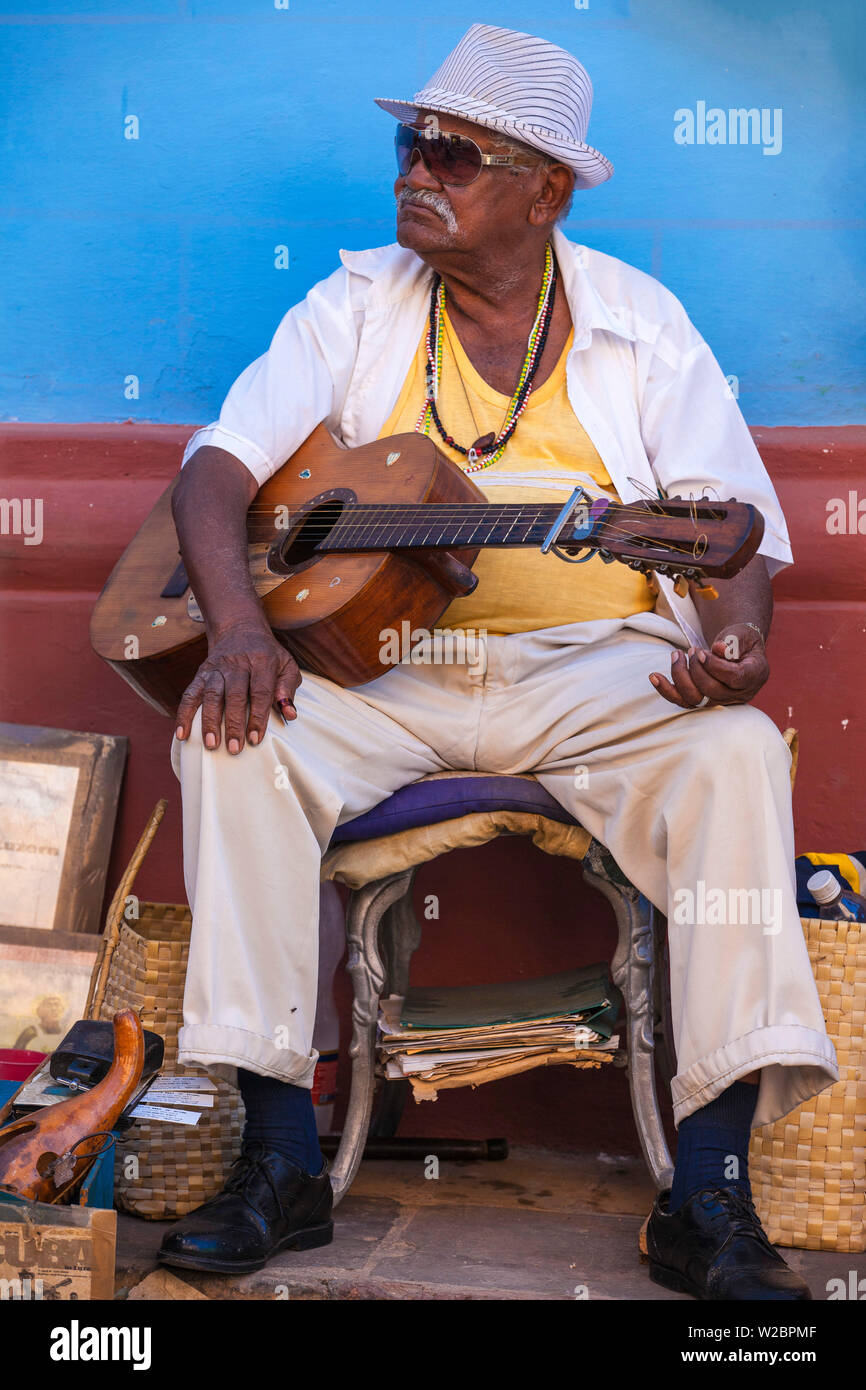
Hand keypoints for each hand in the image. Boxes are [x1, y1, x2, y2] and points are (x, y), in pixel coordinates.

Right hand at [174, 621, 301, 752]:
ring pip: (211, 695)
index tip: (255, 739)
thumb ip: (288, 689)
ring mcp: (216, 668)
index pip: (260, 692)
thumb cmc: (268, 655)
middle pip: (234, 695)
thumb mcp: (286, 666)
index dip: (257, 717)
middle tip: (234, 748)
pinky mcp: (201, 673)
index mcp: (261, 661)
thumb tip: (290, 715)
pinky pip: (190, 694)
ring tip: (211, 745)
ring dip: (209, 721)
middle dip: (233, 724)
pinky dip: (184, 714)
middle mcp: (237, 664)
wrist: (239, 630)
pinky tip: (182, 734)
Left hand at [649, 623, 768, 708]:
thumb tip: (719, 648)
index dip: (715, 666)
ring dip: (680, 676)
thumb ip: (734, 640)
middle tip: (691, 649)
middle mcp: (739, 693)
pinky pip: (682, 701)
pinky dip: (666, 690)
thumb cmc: (740, 640)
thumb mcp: (742, 634)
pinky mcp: (704, 701)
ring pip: (695, 699)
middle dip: (695, 669)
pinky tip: (654, 676)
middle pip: (712, 690)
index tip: (701, 652)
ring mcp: (721, 700)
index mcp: (754, 675)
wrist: (737, 650)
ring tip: (677, 654)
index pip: (734, 678)